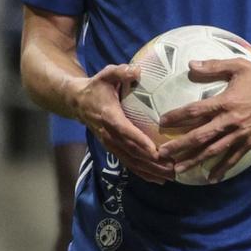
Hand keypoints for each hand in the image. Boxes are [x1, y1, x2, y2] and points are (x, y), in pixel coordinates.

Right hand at [75, 64, 171, 183]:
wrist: (78, 103)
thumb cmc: (97, 87)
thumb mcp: (106, 75)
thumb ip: (120, 72)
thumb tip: (136, 70)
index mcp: (109, 116)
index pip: (125, 131)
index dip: (139, 141)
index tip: (155, 150)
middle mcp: (109, 134)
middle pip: (132, 151)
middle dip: (152, 162)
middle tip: (172, 167)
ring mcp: (111, 144)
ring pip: (131, 161)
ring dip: (151, 171)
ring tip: (171, 176)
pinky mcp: (113, 149)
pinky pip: (128, 164)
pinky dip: (143, 173)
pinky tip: (158, 179)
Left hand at [156, 58, 250, 181]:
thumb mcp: (238, 66)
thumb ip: (213, 66)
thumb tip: (190, 64)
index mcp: (225, 102)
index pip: (195, 111)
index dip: (177, 117)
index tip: (162, 122)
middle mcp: (231, 121)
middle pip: (200, 136)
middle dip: (179, 146)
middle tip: (161, 154)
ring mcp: (241, 134)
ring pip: (213, 151)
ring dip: (194, 160)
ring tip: (178, 169)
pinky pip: (233, 158)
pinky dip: (221, 168)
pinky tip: (210, 177)